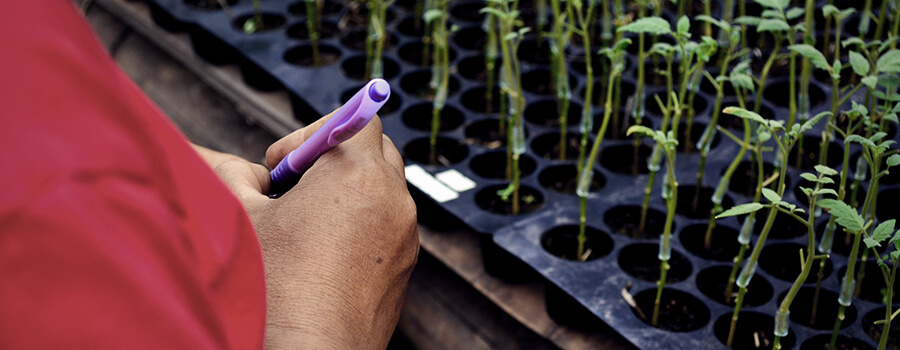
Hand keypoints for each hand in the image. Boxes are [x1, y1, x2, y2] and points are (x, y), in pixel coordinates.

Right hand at [193, 113, 417, 348]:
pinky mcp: (404, 268)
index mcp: (358, 175)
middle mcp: (393, 200)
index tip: (283, 165)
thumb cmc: (276, 288)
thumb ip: (235, 177)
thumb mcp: (243, 219)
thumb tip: (228, 166)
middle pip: (376, 151)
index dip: (316, 132)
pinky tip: (322, 255)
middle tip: (294, 187)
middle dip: (335, 158)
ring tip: (305, 224)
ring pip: (383, 190)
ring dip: (349, 193)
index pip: (358, 119)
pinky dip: (361, 226)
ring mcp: (405, 237)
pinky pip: (388, 227)